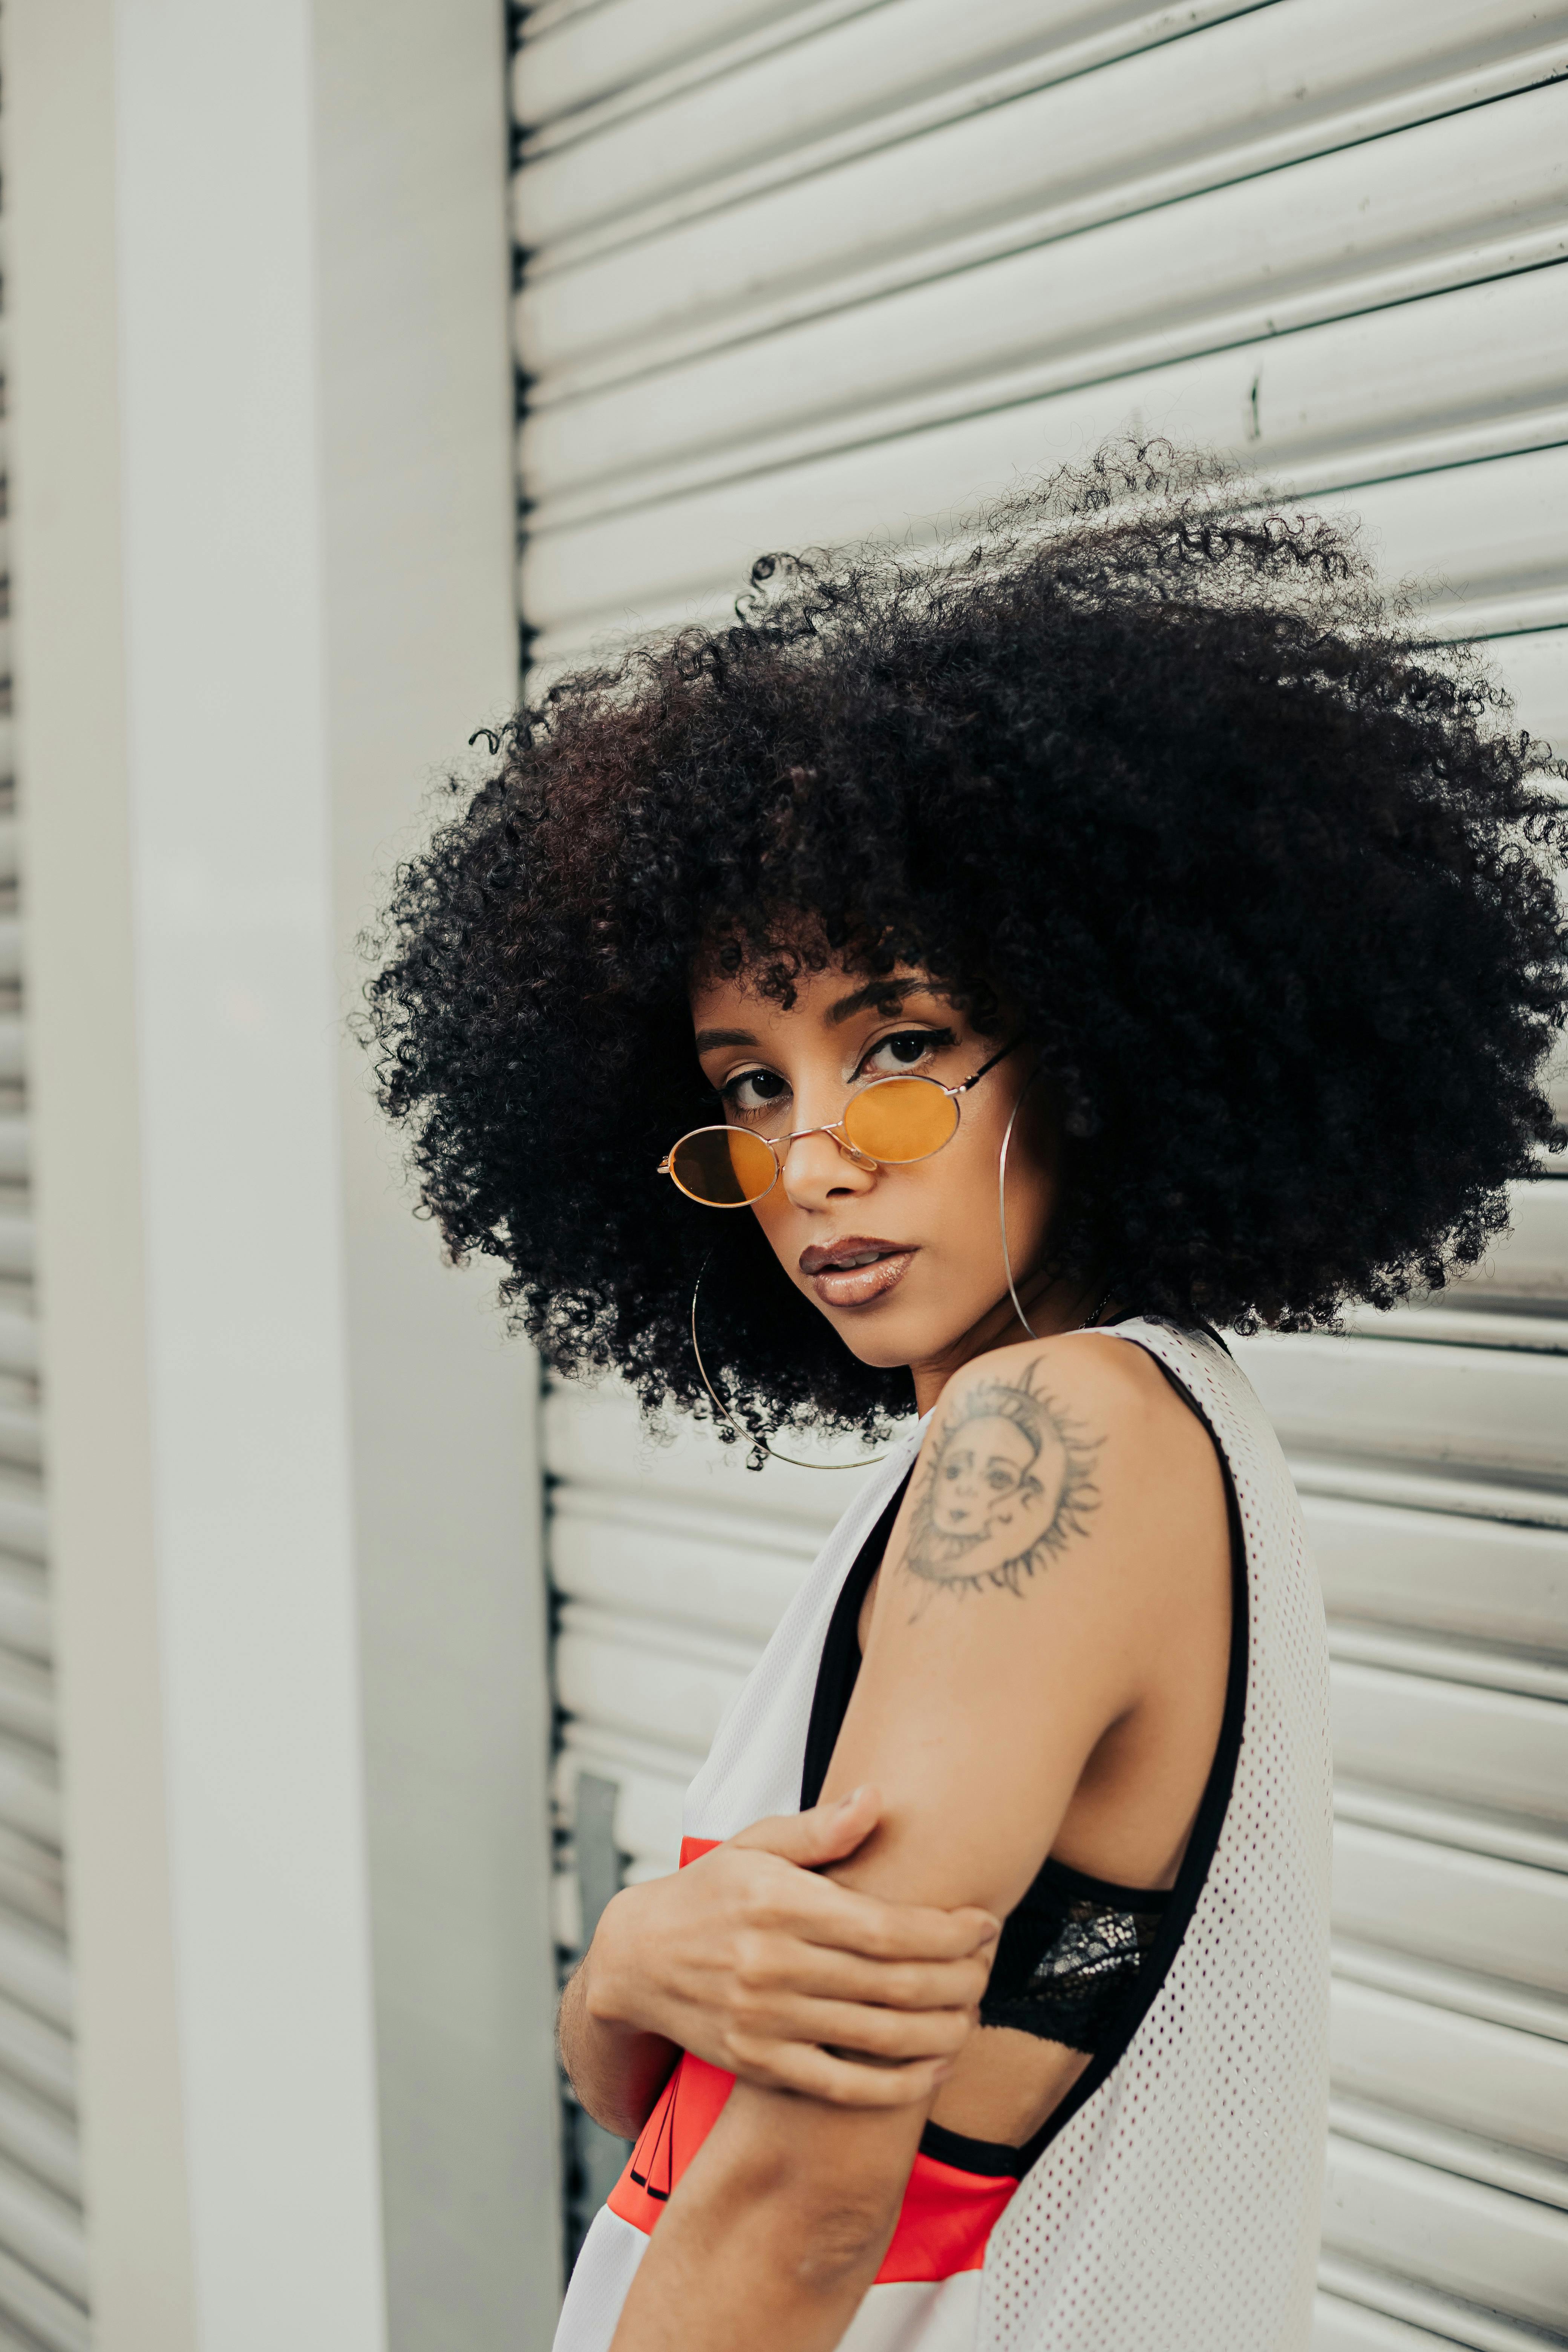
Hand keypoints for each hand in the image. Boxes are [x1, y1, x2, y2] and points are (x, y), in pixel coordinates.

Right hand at [582, 1786, 996, 2106]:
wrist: (637, 1959)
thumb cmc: (709, 1893)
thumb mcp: (755, 1844)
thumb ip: (820, 1830)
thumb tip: (877, 1798)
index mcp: (779, 1903)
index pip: (885, 1926)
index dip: (947, 1931)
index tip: (985, 1925)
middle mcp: (772, 1964)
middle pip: (892, 1982)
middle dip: (957, 1978)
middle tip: (989, 1969)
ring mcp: (765, 2020)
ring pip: (878, 2037)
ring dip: (941, 2031)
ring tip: (973, 2013)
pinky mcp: (759, 2064)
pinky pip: (844, 2086)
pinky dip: (897, 2084)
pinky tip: (934, 2067)